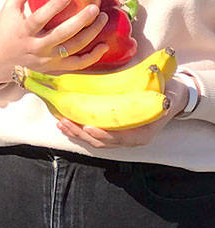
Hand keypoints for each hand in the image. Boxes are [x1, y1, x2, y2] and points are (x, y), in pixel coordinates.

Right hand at [0, 0, 107, 86]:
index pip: (39, 19)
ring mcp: (47, 60)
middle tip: (94, 7)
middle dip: (81, 21)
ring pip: (74, 48)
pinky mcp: (54, 68)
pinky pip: (78, 64)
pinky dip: (93, 56)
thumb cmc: (4, 30)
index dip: (53, 7)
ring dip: (91, 33)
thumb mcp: (7, 8)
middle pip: (62, 35)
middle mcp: (36, 47)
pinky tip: (104, 45)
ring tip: (102, 18)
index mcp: (23, 31)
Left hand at [56, 76, 186, 148]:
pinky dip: (78, 130)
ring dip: (76, 132)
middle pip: (102, 141)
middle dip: (81, 133)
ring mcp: (120, 136)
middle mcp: (130, 138)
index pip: (121, 138)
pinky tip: (64, 122)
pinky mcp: (111, 130)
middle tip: (64, 122)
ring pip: (94, 139)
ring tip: (60, 122)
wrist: (168, 97)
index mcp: (143, 132)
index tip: (88, 128)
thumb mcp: (166, 93)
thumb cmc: (165, 93)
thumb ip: (163, 95)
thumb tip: (160, 86)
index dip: (104, 135)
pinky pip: (93, 134)